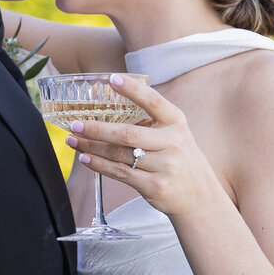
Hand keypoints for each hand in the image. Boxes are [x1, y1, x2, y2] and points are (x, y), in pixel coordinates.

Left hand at [67, 71, 224, 223]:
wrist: (200, 195)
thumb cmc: (179, 158)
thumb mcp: (175, 134)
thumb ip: (151, 122)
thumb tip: (110, 108)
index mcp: (176, 122)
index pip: (153, 101)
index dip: (133, 89)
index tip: (112, 79)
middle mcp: (172, 142)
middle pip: (127, 133)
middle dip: (97, 128)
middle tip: (75, 123)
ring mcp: (164, 166)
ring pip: (119, 154)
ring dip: (92, 147)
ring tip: (73, 140)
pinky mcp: (155, 186)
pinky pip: (120, 173)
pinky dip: (99, 165)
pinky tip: (85, 158)